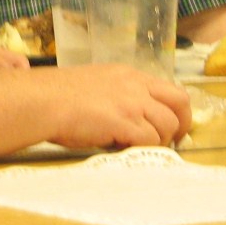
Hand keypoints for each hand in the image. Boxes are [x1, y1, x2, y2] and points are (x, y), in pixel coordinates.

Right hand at [42, 65, 191, 148]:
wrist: (43, 101)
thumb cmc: (58, 95)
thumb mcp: (95, 84)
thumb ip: (116, 94)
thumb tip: (127, 116)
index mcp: (128, 75)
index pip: (169, 89)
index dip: (176, 110)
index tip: (172, 125)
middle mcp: (135, 86)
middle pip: (180, 103)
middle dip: (182, 125)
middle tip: (173, 141)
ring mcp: (132, 103)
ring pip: (167, 126)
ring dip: (159, 141)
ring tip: (140, 148)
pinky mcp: (125, 122)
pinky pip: (150, 141)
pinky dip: (143, 149)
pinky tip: (127, 150)